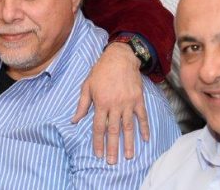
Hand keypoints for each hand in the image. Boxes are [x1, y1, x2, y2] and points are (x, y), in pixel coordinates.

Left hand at [72, 41, 148, 164]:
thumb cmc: (101, 71)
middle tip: (112, 162)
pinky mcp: (138, 99)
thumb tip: (74, 120)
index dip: (98, 142)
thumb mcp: (87, 85)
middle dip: (112, 148)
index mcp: (101, 102)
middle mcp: (114, 105)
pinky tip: (145, 139)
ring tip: (128, 156)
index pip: (98, 127)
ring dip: (128, 142)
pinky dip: (144, 128)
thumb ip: (82, 104)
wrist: (120, 58)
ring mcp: (127, 103)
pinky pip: (142, 116)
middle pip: (113, 130)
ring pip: (128, 126)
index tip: (99, 154)